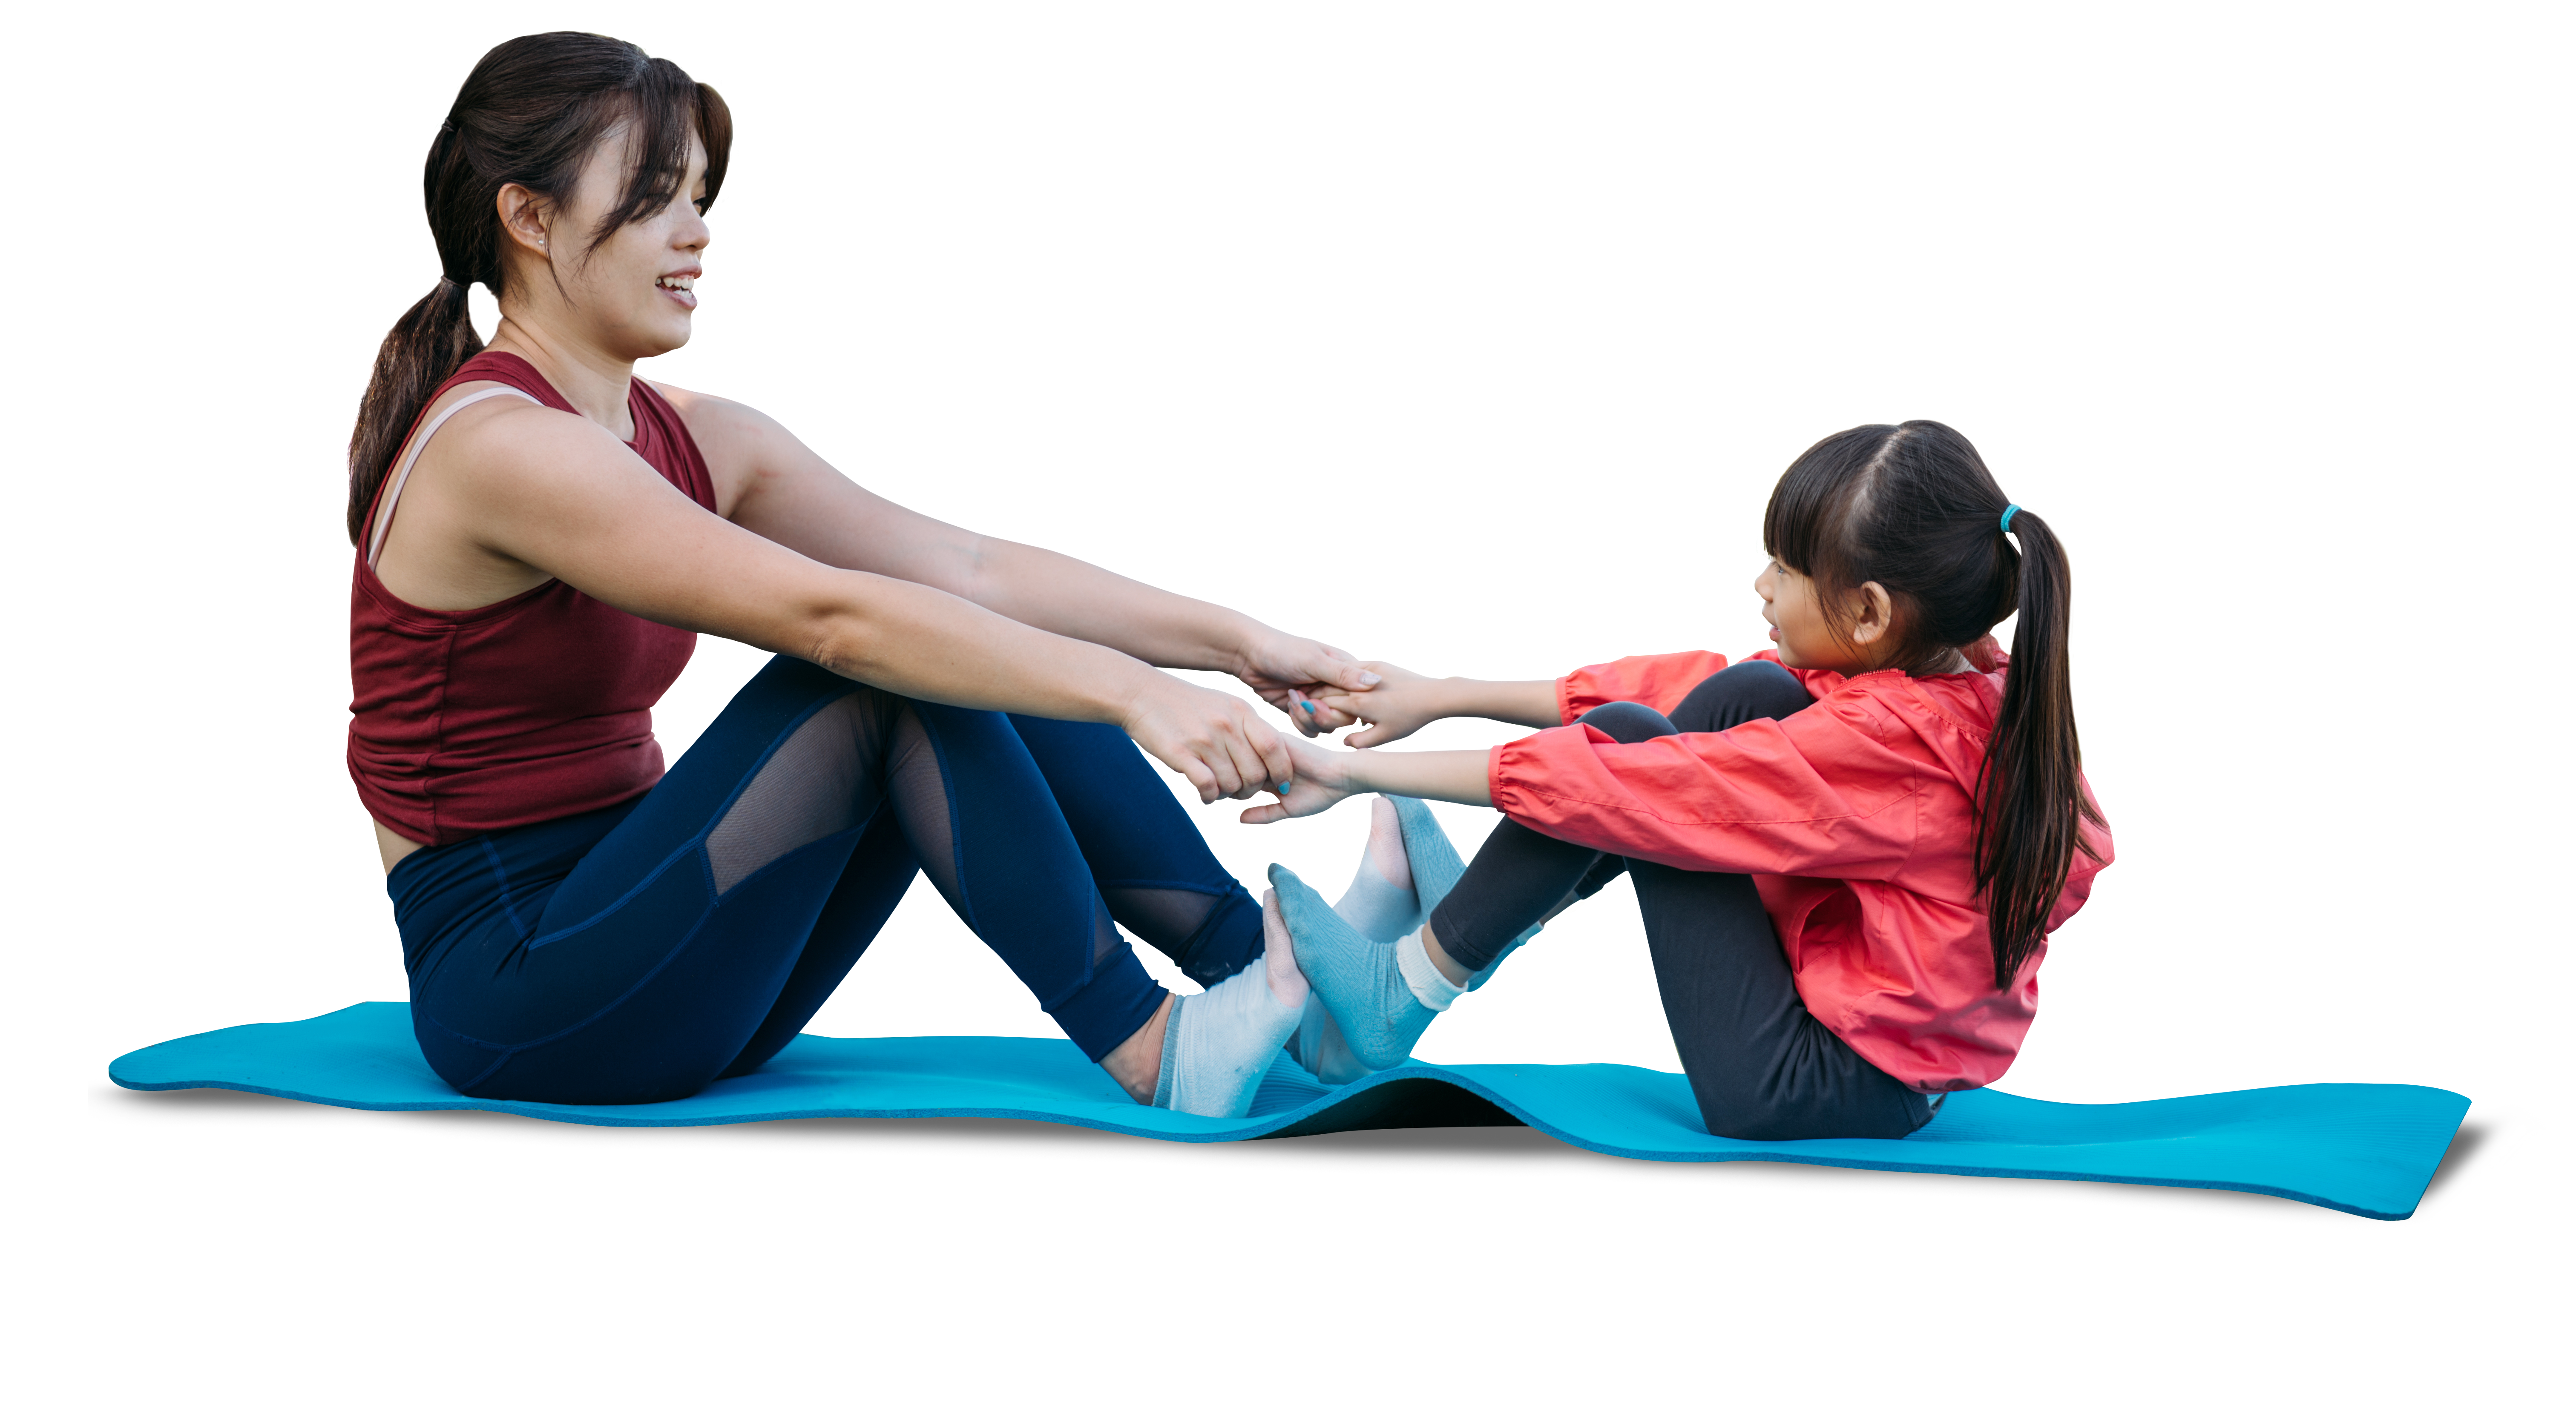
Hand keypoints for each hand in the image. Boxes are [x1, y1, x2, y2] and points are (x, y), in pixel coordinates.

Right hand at [1122, 674, 1298, 803]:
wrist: (1141, 694)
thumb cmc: (1185, 704)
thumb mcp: (1223, 704)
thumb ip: (1247, 726)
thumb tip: (1271, 754)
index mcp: (1240, 712)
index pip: (1275, 747)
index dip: (1282, 771)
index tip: (1279, 784)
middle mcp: (1226, 725)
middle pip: (1255, 773)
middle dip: (1252, 790)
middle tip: (1242, 792)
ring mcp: (1203, 739)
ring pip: (1232, 784)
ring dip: (1228, 794)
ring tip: (1220, 789)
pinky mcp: (1180, 753)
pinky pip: (1207, 787)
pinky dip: (1210, 796)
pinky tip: (1204, 791)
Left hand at [1222, 727, 1355, 822]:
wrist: (1341, 776)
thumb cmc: (1319, 793)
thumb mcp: (1287, 809)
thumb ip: (1264, 814)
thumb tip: (1239, 819)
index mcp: (1269, 774)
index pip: (1241, 779)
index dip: (1233, 789)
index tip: (1229, 797)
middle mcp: (1267, 760)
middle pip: (1238, 766)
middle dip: (1233, 779)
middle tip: (1232, 790)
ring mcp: (1270, 749)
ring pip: (1243, 756)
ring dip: (1240, 770)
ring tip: (1246, 783)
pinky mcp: (1276, 739)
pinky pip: (1253, 746)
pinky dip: (1251, 760)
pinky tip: (1255, 773)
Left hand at [1233, 630, 1381, 738]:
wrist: (1248, 657)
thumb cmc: (1283, 651)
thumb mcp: (1314, 661)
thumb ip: (1343, 674)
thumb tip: (1377, 682)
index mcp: (1345, 674)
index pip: (1360, 702)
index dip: (1344, 706)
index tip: (1322, 697)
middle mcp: (1335, 691)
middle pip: (1346, 721)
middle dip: (1324, 716)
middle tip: (1306, 702)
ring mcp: (1319, 704)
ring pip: (1328, 730)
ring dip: (1309, 720)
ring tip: (1294, 700)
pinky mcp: (1303, 715)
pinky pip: (1311, 733)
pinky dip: (1300, 724)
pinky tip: (1288, 706)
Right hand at [1308, 662, 1456, 748]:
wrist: (1438, 698)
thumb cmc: (1412, 721)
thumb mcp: (1383, 739)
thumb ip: (1358, 742)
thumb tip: (1341, 743)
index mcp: (1358, 703)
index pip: (1323, 703)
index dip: (1309, 708)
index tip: (1300, 712)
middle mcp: (1360, 684)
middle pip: (1327, 687)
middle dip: (1312, 694)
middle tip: (1300, 699)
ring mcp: (1371, 670)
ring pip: (1338, 675)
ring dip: (1325, 682)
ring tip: (1315, 688)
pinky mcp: (1381, 664)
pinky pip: (1353, 667)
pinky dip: (1342, 674)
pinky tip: (1340, 680)